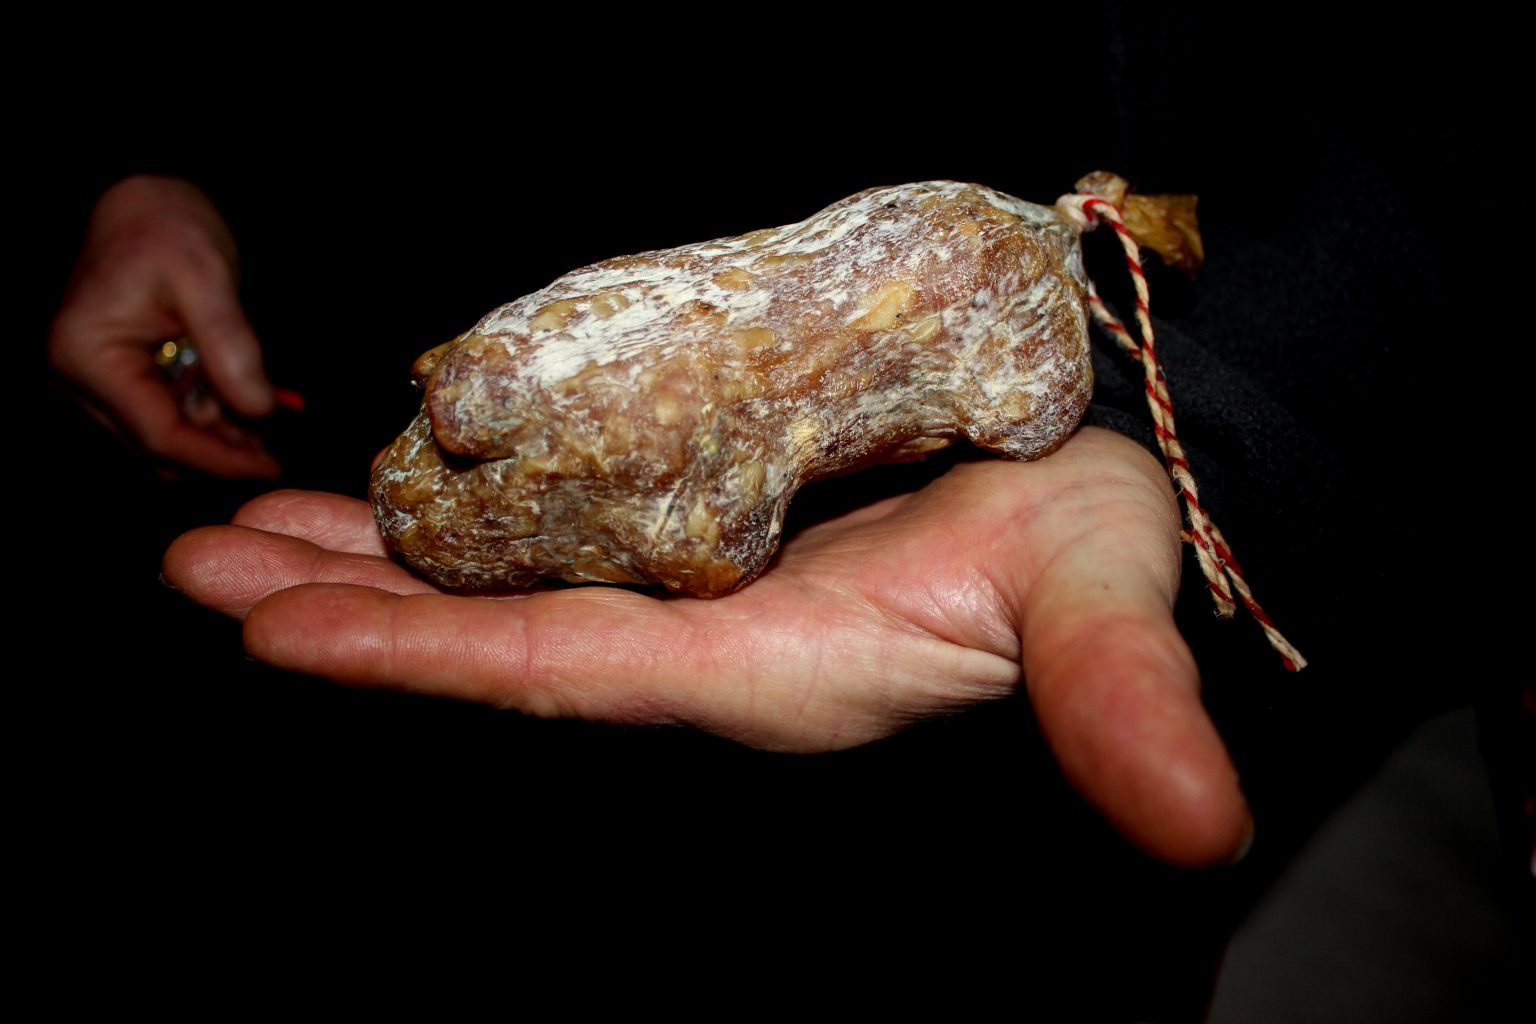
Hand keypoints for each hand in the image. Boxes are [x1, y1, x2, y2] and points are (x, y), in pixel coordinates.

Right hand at [48, 175, 279, 477]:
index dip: (218, 458)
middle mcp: (79, 378)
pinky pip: (163, 413)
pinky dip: (205, 420)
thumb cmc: (165, 224)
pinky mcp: (117, 375)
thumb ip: (230, 345)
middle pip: (157, 444)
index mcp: (85, 355)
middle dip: (219, 455)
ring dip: (216, 442)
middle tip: (279, 461)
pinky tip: (248, 422)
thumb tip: (260, 410)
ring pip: (162, 435)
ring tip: (272, 444)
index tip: (271, 468)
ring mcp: (95, 380)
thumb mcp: (206, 276)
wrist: (143, 198)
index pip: (157, 433)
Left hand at [163, 426, 1248, 865]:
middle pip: (489, 639)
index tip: (276, 640)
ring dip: (368, 561)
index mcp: (761, 671)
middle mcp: (699, 645)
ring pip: (498, 584)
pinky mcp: (692, 533)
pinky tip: (377, 492)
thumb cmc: (1093, 544)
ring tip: (236, 534)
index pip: (561, 677)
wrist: (1098, 492)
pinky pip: (544, 531)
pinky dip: (450, 517)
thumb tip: (1196, 824)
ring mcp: (685, 589)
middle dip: (342, 610)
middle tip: (194, 570)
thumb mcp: (1103, 607)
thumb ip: (1119, 704)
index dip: (421, 664)